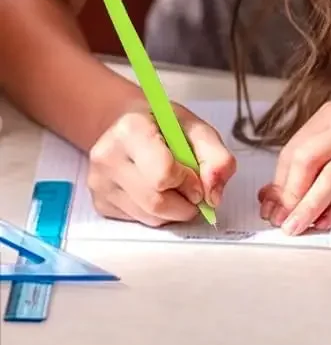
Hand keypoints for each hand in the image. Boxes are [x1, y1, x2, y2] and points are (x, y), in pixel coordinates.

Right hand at [87, 104, 236, 226]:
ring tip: (177, 188)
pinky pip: (138, 220)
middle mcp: (108, 156)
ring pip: (149, 217)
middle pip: (156, 201)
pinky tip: (158, 192)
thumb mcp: (197, 129)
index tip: (198, 178)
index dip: (189, 182)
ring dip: (174, 211)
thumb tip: (213, 196)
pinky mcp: (99, 202)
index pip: (163, 174)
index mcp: (131, 130)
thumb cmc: (164, 125)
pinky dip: (158, 214)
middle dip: (185, 203)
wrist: (128, 124)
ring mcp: (99, 182)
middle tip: (194, 190)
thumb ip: (216, 158)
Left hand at [257, 102, 330, 234]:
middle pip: (308, 158)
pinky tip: (327, 223)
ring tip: (297, 227)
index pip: (295, 149)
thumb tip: (270, 199)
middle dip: (290, 195)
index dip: (279, 183)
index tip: (272, 207)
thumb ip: (312, 168)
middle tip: (282, 220)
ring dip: (310, 206)